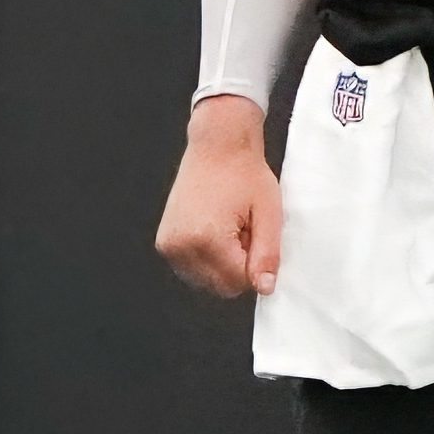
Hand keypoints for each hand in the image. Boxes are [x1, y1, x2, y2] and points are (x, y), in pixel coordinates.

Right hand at [154, 96, 282, 297]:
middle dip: (237, 266)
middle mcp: (181, 246)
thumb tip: (264, 288)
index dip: (254, 265)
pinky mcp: (164, 242)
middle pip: (219, 286)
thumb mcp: (269, 213)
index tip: (254, 235)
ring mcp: (168, 245)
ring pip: (205, 281)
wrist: (216, 145)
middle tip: (242, 231)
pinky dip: (207, 258)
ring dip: (221, 264)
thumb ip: (267, 255)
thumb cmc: (244, 173)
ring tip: (228, 229)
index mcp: (206, 239)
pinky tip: (213, 230)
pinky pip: (192, 269)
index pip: (238, 282)